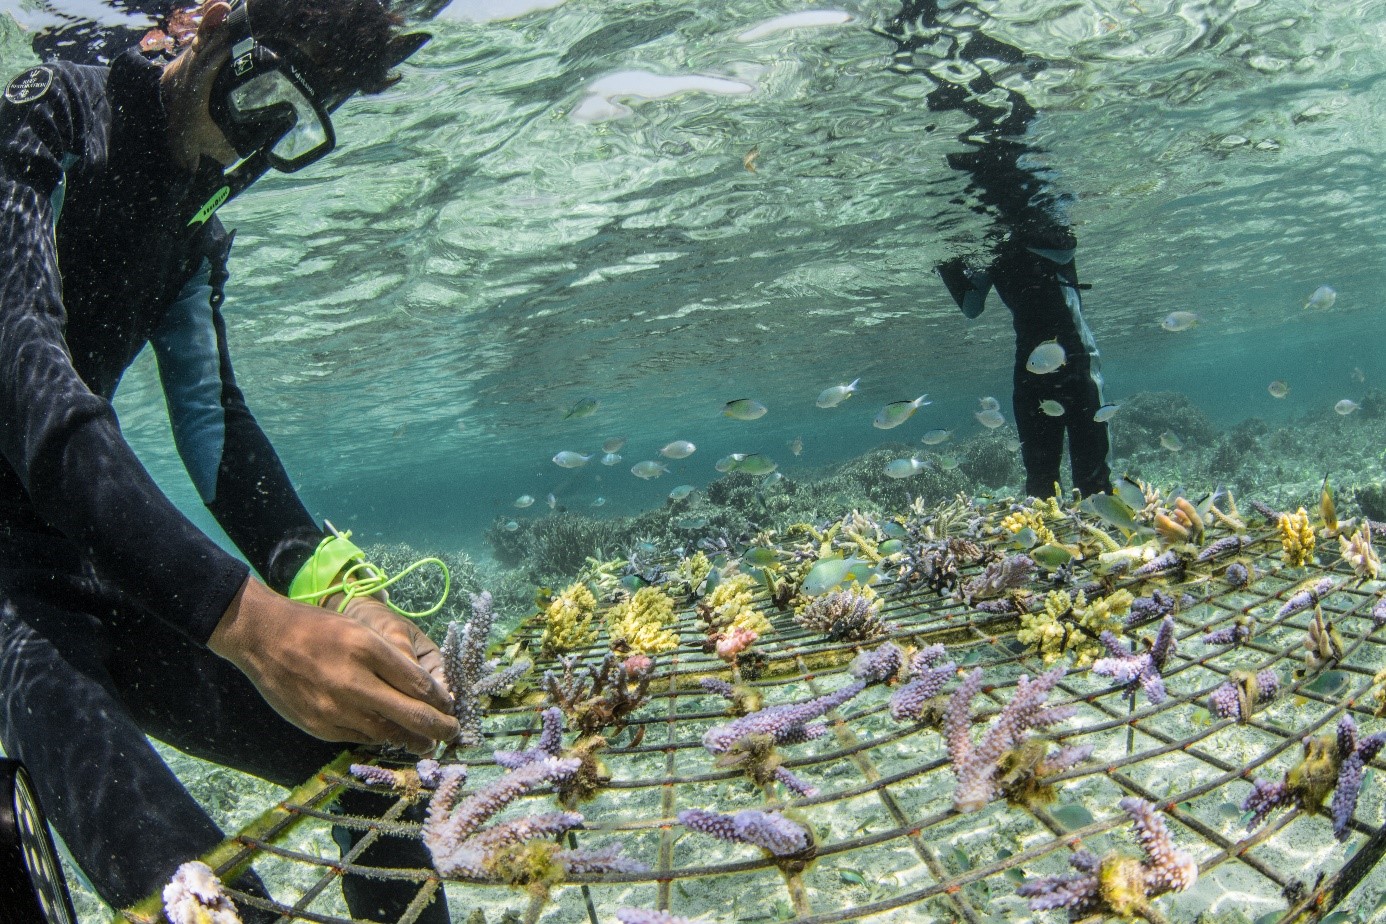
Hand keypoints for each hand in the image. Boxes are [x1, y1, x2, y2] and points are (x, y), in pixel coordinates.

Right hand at [209, 577, 459, 752]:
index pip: (420, 685)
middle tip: (453, 733)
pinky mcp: (318, 726)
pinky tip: (388, 733)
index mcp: (368, 649)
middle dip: (440, 728)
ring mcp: (334, 709)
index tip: (452, 706)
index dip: (443, 701)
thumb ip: (394, 660)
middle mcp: (354, 682)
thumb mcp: (362, 631)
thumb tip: (428, 690)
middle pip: (412, 715)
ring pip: (387, 734)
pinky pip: (359, 737)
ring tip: (426, 741)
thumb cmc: (318, 629)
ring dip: (412, 739)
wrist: (261, 637)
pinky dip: (378, 737)